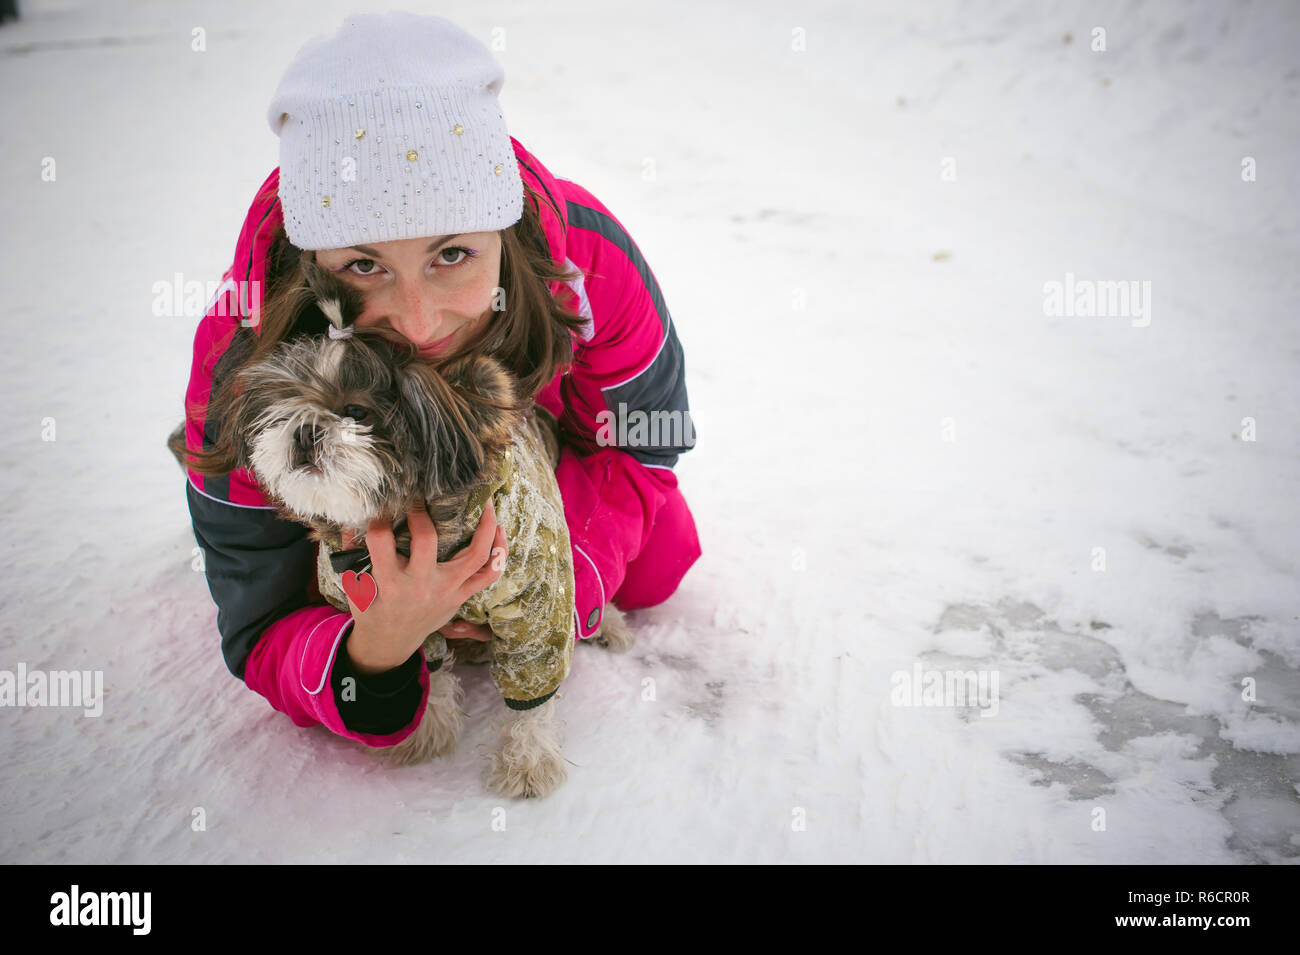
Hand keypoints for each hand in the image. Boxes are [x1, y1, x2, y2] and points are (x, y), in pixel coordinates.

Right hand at [343, 498, 506, 675]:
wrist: (391, 643)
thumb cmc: (372, 608)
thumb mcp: (355, 584)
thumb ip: (351, 550)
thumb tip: (351, 516)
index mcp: (389, 581)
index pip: (381, 541)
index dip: (378, 520)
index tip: (380, 509)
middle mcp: (419, 584)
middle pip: (427, 541)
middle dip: (422, 514)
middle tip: (420, 497)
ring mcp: (446, 590)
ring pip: (475, 556)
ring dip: (485, 527)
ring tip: (487, 502)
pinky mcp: (461, 596)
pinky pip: (488, 574)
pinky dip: (499, 553)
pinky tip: (499, 531)